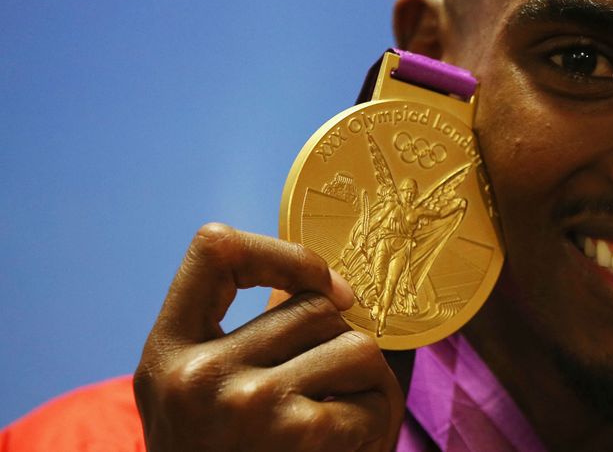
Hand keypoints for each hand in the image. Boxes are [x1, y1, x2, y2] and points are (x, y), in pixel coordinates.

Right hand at [134, 223, 403, 451]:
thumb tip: (335, 290)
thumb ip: (238, 342)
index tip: (324, 287)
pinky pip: (373, 395)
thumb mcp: (195, 398)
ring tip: (350, 416)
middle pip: (314, 307)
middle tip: (340, 386)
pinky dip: (378, 420)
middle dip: (343, 341)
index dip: (283, 254)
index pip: (215, 250)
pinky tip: (352, 446)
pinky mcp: (298, 433)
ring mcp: (247, 403)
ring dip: (371, 382)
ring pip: (356, 345)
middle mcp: (198, 374)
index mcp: (166, 354)